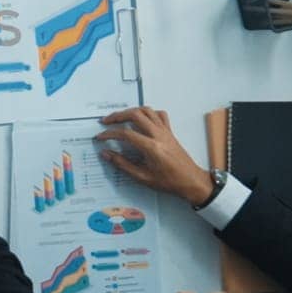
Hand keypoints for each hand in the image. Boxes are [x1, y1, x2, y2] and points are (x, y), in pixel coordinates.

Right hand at [94, 107, 213, 204]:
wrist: (191, 181)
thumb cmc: (169, 182)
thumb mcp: (143, 177)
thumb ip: (122, 164)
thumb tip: (106, 154)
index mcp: (151, 147)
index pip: (125, 134)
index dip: (110, 134)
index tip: (100, 137)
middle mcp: (158, 135)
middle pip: (135, 115)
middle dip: (118, 116)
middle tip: (106, 121)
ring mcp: (165, 131)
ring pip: (147, 111)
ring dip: (131, 111)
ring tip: (121, 117)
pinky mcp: (170, 132)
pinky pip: (159, 115)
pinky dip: (148, 113)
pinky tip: (142, 119)